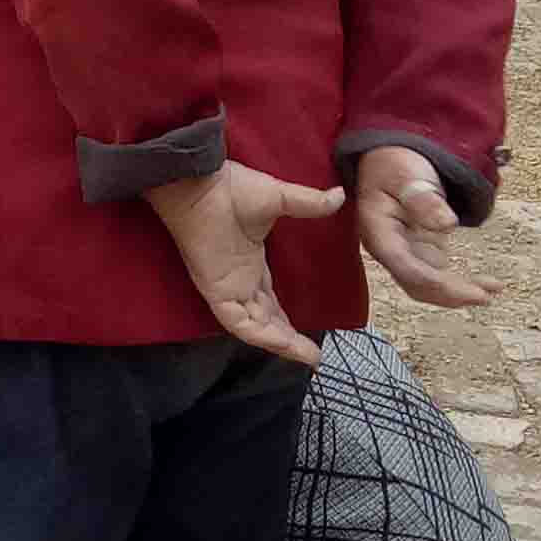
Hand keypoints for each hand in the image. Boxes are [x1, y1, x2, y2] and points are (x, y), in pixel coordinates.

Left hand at [142, 161, 345, 367]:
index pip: (269, 301)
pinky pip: (237, 322)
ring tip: (308, 356)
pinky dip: (259, 334)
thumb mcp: (279, 198)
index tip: (311, 336)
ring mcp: (226, 287)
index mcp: (249, 263)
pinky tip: (282, 343)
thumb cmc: (231, 188)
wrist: (200, 183)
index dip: (287, 321)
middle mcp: (238, 280)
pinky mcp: (215, 290)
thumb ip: (308, 203)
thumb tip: (339, 196)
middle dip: (288, 339)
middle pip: (265, 319)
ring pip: (254, 326)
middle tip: (314, 356)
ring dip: (279, 342)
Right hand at [355, 145, 495, 307]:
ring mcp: (405, 252)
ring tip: (491, 291)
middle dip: (449, 294)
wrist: (388, 160)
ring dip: (458, 293)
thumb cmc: (394, 166)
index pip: (404, 266)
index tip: (463, 288)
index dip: (433, 281)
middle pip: (416, 283)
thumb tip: (446, 224)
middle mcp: (389, 249)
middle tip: (483, 296)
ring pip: (429, 284)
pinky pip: (440, 275)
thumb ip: (422, 199)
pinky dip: (461, 282)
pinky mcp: (421, 251)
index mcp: (378, 232)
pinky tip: (486, 284)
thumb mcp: (406, 175)